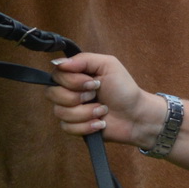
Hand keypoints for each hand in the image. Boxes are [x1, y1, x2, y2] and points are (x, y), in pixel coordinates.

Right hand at [47, 52, 163, 147]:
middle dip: (77, 97)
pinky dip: (86, 126)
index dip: (72, 81)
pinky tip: (99, 123)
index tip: (93, 83)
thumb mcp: (108, 64)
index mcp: (75, 75)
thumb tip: (58, 63)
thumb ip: (83, 60)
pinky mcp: (75, 128)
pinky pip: (67, 128)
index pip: (56, 75)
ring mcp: (71, 110)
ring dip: (85, 113)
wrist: (136, 115)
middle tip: (96, 95)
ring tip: (102, 110)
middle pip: (52, 94)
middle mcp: (69, 91)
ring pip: (60, 112)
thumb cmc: (124, 89)